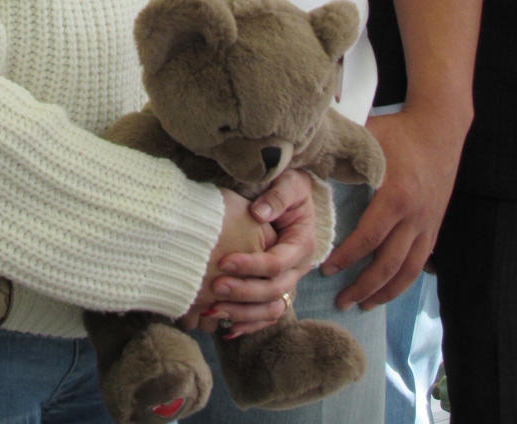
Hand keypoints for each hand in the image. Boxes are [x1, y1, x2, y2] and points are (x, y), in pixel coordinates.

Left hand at [183, 170, 315, 336]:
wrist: (293, 197)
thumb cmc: (289, 188)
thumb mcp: (289, 185)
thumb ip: (277, 197)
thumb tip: (258, 213)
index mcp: (302, 244)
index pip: (276, 263)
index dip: (250, 265)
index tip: (223, 261)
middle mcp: (298, 268)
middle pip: (274, 290)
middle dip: (243, 292)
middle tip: (215, 287)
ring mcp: (289, 281)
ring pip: (271, 309)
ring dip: (243, 314)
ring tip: (214, 310)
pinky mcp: (278, 289)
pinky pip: (266, 315)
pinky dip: (248, 325)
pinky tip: (226, 330)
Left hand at [320, 105, 462, 309]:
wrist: (440, 127)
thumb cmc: (397, 130)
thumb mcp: (366, 137)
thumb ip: (338, 152)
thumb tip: (300, 155)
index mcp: (395, 196)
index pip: (368, 238)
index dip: (347, 258)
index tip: (325, 269)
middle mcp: (414, 216)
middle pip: (388, 264)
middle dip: (363, 286)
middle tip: (341, 301)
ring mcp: (428, 224)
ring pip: (407, 271)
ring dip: (384, 292)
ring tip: (364, 305)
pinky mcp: (435, 226)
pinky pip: (420, 263)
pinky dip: (404, 282)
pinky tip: (388, 290)